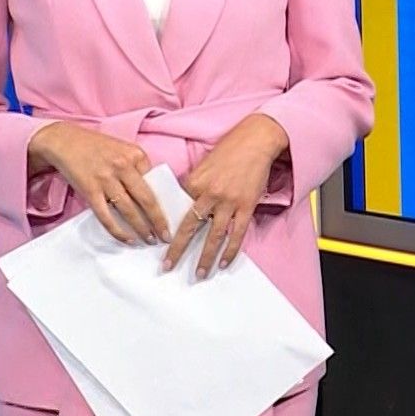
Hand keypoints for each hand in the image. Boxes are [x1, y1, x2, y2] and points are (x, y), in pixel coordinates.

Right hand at [26, 122, 169, 245]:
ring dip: (142, 229)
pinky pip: (107, 216)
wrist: (63, 140)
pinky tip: (128, 239)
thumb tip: (150, 194)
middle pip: (147, 200)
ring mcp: (106, 179)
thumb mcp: (122, 149)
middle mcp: (123, 166)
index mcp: (136, 154)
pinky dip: (118, 231)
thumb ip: (136, 168)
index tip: (172, 216)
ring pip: (129, 210)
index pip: (156, 182)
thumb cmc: (95, 146)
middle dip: (159, 221)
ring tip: (150, 241)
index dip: (165, 201)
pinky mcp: (90, 190)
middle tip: (166, 236)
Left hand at [163, 114, 288, 278]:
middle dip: (177, 249)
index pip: (177, 209)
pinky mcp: (246, 206)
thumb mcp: (203, 165)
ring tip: (199, 274)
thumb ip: (194, 186)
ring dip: (205, 257)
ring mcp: (229, 202)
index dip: (169, 227)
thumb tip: (185, 205)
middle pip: (190, 227)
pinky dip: (230, 250)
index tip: (159, 241)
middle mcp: (209, 194)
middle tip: (167, 266)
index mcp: (194, 182)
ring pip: (214, 236)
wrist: (255, 141)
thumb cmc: (228, 150)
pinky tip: (224, 263)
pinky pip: (237, 234)